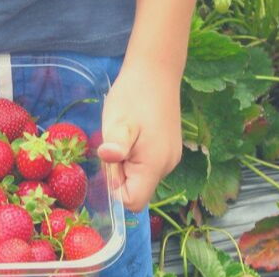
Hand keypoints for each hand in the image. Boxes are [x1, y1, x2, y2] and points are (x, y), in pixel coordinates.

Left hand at [97, 64, 182, 211]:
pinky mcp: (167, 150)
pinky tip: (131, 134)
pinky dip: (134, 156)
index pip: (133, 202)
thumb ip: (115, 145)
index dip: (115, 191)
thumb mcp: (118, 122)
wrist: (156, 71)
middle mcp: (167, 167)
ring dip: (125, 164)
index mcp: (155, 165)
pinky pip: (146, 165)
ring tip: (123, 136)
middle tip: (115, 144)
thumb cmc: (134, 96)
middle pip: (136, 191)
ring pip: (140, 177)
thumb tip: (108, 159)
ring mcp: (170, 158)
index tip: (109, 164)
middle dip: (119, 175)